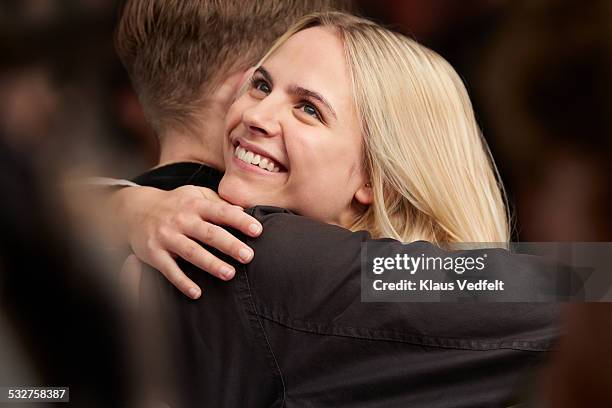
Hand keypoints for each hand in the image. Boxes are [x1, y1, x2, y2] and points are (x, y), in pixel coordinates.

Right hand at [111, 185, 261, 298]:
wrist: (134, 210)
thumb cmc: (175, 204)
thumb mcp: (195, 195)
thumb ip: (218, 203)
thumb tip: (244, 211)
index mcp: (195, 204)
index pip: (221, 212)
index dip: (240, 221)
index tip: (258, 231)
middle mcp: (181, 219)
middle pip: (208, 233)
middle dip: (229, 244)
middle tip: (248, 256)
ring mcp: (166, 236)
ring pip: (191, 252)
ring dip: (210, 264)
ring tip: (229, 274)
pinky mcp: (153, 253)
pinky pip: (169, 270)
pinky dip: (182, 282)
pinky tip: (197, 293)